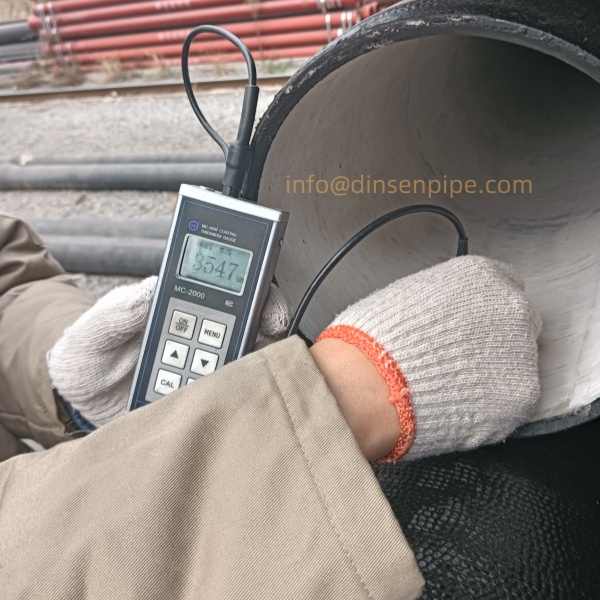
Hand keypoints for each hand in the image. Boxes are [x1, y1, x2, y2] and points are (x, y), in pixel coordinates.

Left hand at [47, 277, 290, 426]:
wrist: (80, 404)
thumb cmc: (87, 357)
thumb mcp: (94, 328)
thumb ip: (119, 310)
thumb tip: (152, 289)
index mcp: (180, 307)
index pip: (227, 291)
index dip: (255, 294)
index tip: (266, 305)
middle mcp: (201, 334)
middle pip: (249, 324)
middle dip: (266, 325)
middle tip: (269, 331)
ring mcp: (205, 365)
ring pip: (245, 359)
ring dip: (249, 362)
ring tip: (232, 368)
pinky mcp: (202, 395)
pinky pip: (228, 393)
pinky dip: (234, 394)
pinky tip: (225, 396)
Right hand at [316, 256, 542, 461]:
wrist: (370, 384)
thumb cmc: (375, 341)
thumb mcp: (405, 297)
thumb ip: (441, 302)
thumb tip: (442, 317)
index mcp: (480, 276)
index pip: (504, 284)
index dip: (484, 309)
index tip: (473, 324)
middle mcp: (510, 308)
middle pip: (518, 323)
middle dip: (495, 341)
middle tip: (460, 360)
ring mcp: (521, 353)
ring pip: (517, 365)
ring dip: (491, 375)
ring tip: (451, 388)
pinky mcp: (520, 396)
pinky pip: (510, 402)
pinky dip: (488, 408)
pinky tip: (457, 405)